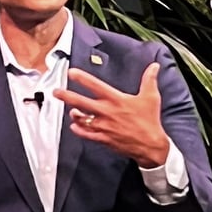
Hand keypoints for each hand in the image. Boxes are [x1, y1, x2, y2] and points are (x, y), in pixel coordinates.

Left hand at [53, 62, 169, 167]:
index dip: (82, 78)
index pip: (95, 86)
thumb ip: (149, 80)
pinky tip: (74, 127)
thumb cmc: (150, 121)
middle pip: (81, 102)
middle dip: (66, 96)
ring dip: (73, 114)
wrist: (150, 145)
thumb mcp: (151, 97)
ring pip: (81, 119)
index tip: (71, 73)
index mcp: (116, 100)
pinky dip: (78, 130)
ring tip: (69, 109)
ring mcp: (103, 126)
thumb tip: (154, 66)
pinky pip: (86, 134)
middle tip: (56, 92)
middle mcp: (107, 112)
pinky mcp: (103, 138)